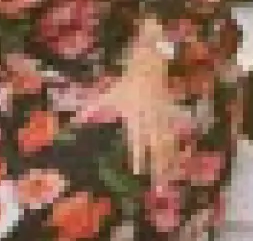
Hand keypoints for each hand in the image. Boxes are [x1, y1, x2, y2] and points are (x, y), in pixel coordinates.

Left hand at [108, 20, 177, 183]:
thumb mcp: (108, 96)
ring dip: (169, 160)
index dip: (138, 156)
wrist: (147, 69)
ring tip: (169, 176)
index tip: (138, 171)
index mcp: (135, 117)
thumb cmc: (125, 85)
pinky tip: (177, 161)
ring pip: (168, 143)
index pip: (137, 140)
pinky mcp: (170, 117)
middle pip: (156, 146)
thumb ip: (92, 109)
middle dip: (158, 164)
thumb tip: (75, 118)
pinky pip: (174, 136)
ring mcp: (162, 118)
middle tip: (158, 182)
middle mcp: (150, 120)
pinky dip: (176, 149)